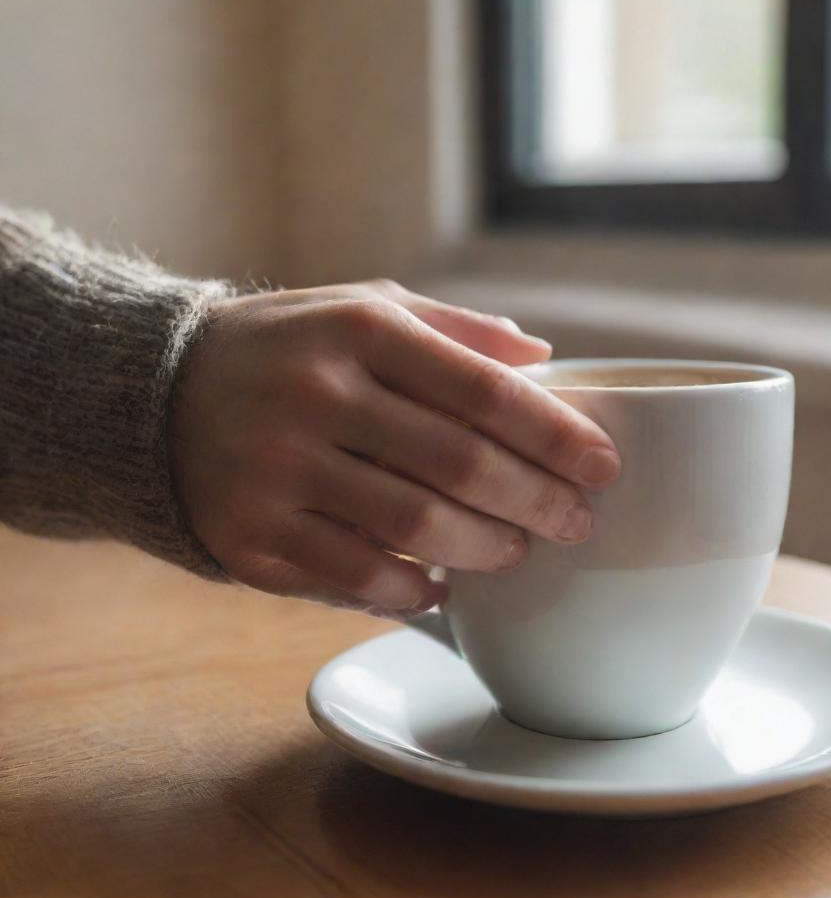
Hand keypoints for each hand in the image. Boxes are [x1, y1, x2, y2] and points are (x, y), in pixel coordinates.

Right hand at [169, 280, 620, 615]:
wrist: (157, 394)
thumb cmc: (290, 349)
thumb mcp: (363, 309)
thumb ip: (454, 329)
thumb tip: (542, 357)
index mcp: (358, 332)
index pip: (484, 389)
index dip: (556, 433)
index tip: (605, 464)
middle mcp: (318, 398)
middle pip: (460, 466)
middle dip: (537, 501)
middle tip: (577, 521)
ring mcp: (278, 472)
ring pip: (416, 529)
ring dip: (485, 549)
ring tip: (518, 550)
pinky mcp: (251, 538)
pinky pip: (356, 577)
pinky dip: (414, 588)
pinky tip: (442, 584)